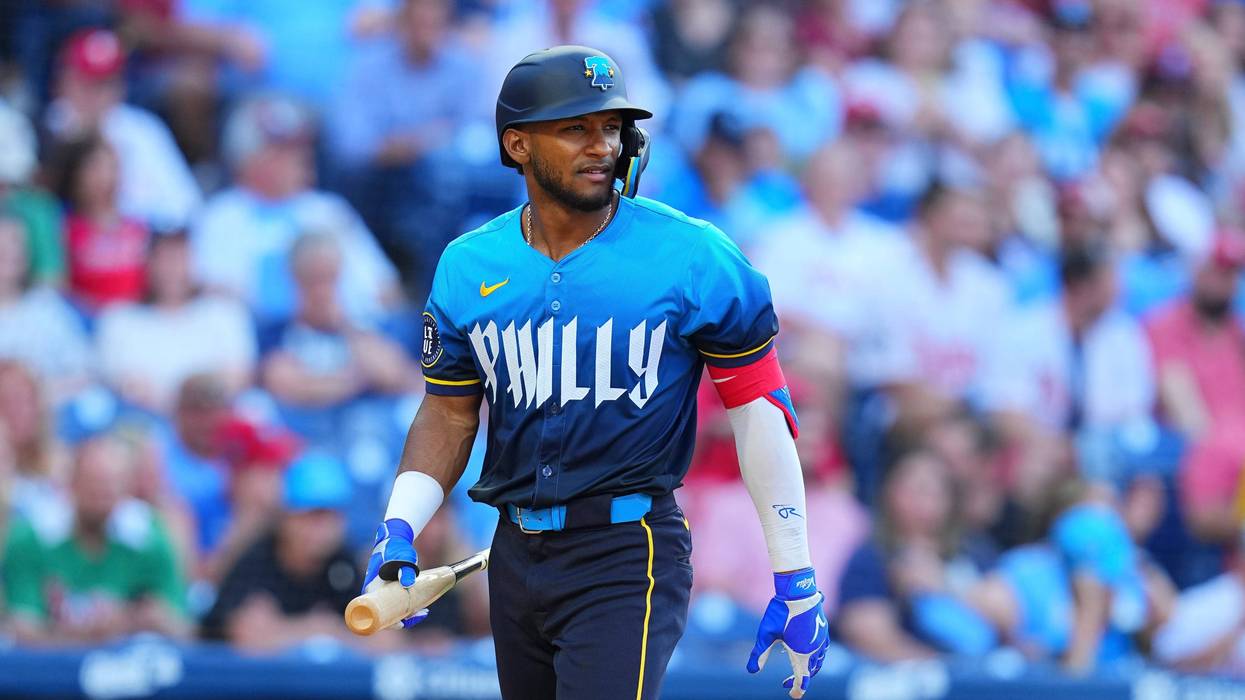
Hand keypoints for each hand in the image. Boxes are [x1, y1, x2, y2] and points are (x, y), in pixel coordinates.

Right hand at [362, 519, 427, 627]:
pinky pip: (397, 605)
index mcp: (372, 589)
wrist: (396, 539)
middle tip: (421, 614)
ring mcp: (382, 593)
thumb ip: (405, 569)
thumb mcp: (402, 558)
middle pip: (386, 615)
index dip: (388, 622)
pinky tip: (420, 609)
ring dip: (407, 615)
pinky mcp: (389, 591)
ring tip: (424, 612)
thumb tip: (407, 582)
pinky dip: (408, 609)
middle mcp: (374, 594)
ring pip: (393, 611)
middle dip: (403, 619)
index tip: (401, 624)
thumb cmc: (397, 549)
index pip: (375, 614)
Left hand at [747, 568, 829, 698]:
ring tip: (798, 668)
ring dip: (809, 667)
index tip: (791, 694)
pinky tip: (806, 650)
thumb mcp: (766, 633)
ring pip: (819, 660)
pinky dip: (815, 655)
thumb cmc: (780, 611)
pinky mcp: (823, 627)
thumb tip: (751, 671)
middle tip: (786, 682)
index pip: (803, 679)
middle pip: (811, 671)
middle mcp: (815, 648)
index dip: (797, 689)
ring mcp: (822, 638)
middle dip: (800, 679)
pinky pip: (822, 647)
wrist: (798, 589)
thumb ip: (759, 653)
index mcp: (802, 653)